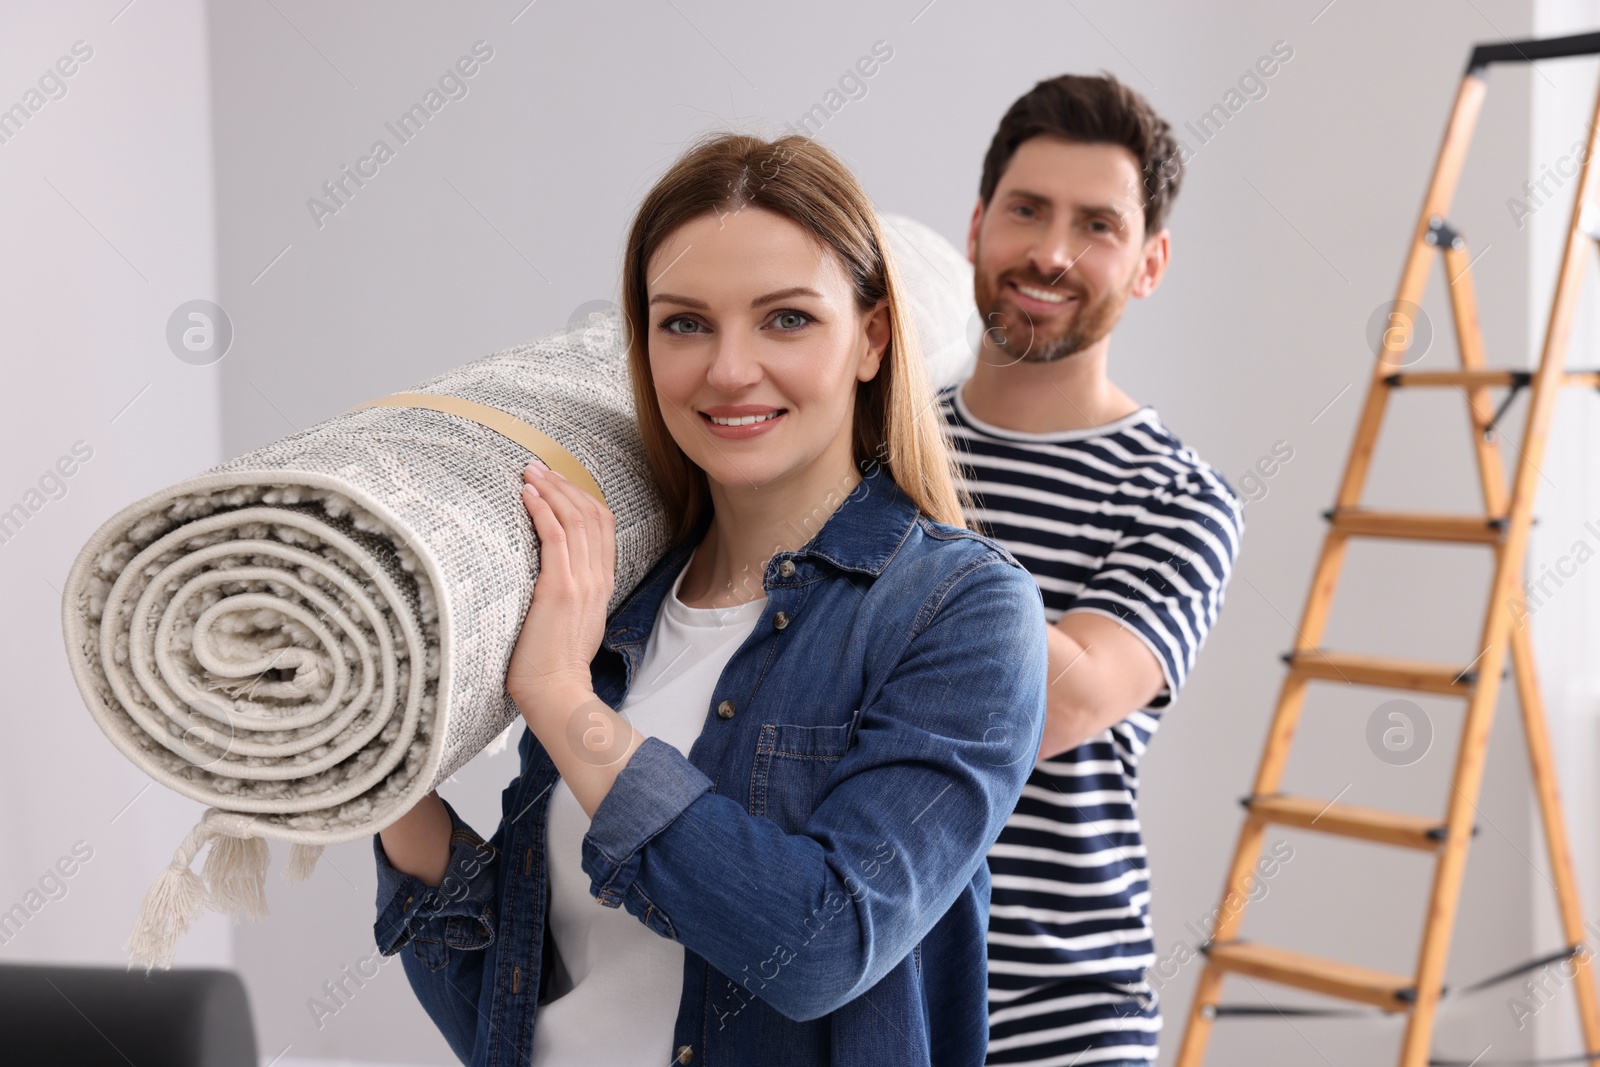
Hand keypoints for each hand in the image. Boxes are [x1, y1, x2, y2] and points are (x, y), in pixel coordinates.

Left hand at [506, 458, 615, 716]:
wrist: (557, 690)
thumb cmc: (555, 663)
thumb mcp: (573, 620)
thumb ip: (571, 592)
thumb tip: (549, 573)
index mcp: (603, 583)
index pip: (602, 525)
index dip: (581, 496)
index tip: (557, 481)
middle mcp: (597, 577)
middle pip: (591, 514)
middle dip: (564, 484)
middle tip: (539, 466)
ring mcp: (581, 581)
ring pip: (574, 519)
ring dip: (551, 490)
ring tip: (530, 473)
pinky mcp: (559, 589)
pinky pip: (554, 537)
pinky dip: (542, 510)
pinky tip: (526, 496)